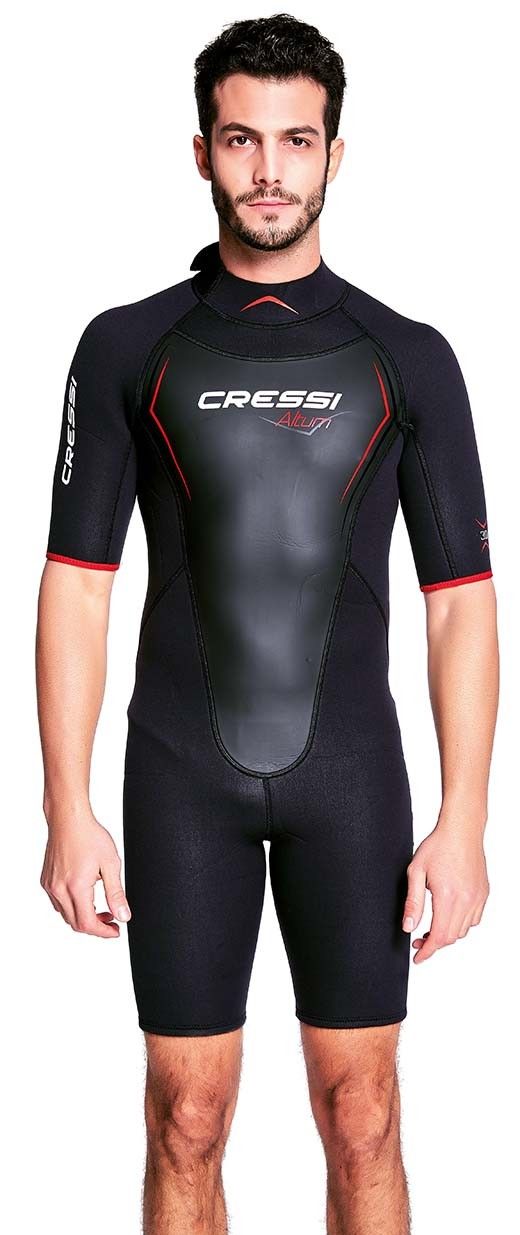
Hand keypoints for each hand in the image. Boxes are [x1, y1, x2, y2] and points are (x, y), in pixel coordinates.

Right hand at [41, 807, 131, 936]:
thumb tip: (123, 915)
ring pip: (66, 915)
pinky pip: (58, 903)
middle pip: (75, 924)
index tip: (115, 930)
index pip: (88, 924)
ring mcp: (50, 886)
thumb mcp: (111, 864)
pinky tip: (84, 895)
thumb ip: (116, 893)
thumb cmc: (89, 836)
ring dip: (83, 917)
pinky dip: (72, 907)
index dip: (104, 932)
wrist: (69, 819)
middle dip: (96, 926)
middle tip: (111, 919)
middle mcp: (59, 889)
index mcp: (76, 887)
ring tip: (100, 907)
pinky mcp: (46, 881)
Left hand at [402, 822, 489, 962]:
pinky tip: (449, 915)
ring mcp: (477, 898)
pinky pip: (474, 919)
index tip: (418, 957)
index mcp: (448, 897)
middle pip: (451, 937)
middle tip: (419, 941)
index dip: (427, 952)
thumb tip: (408, 927)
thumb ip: (413, 902)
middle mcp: (466, 900)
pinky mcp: (483, 893)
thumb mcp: (416, 872)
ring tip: (432, 927)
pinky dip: (461, 924)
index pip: (439, 936)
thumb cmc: (438, 846)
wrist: (461, 830)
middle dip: (434, 944)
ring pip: (463, 931)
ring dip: (447, 934)